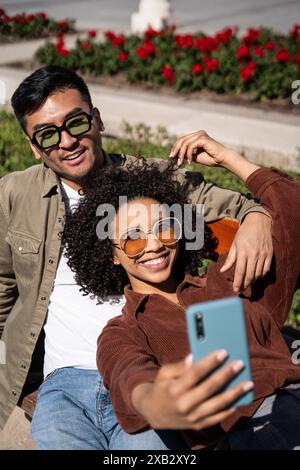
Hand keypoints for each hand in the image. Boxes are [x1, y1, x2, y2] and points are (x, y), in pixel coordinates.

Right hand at [132, 351, 252, 430]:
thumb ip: (180, 366)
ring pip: (218, 405)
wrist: (153, 414)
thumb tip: (194, 356)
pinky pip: (218, 418)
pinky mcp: (198, 426)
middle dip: (226, 374)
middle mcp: (184, 405)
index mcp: (174, 389)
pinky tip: (240, 399)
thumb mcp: (164, 373)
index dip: (210, 362)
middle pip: (210, 388)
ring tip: (248, 383)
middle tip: (239, 364)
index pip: (195, 373)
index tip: (224, 352)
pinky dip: (230, 409)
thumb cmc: (161, 387)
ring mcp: (192, 418)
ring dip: (235, 393)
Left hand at [170, 130, 231, 166]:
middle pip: (181, 140)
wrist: (222, 159)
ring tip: (181, 163)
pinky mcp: (203, 138)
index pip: (182, 139)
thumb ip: (186, 154)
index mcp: (196, 136)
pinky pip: (190, 146)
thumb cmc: (211, 158)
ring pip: (185, 143)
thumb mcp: (195, 156)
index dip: (175, 147)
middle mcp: (198, 133)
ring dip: (181, 154)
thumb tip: (175, 155)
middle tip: (173, 159)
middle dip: (176, 150)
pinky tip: (191, 161)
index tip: (172, 156)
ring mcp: (200, 134)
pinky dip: (189, 154)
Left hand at [220, 213, 272, 291]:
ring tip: (247, 283)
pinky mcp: (270, 254)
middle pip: (250, 275)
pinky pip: (266, 269)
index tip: (235, 289)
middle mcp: (254, 254)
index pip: (240, 271)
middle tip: (240, 289)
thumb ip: (230, 259)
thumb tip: (222, 270)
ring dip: (252, 281)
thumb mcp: (234, 244)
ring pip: (258, 274)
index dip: (237, 282)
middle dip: (244, 284)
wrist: (258, 222)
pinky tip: (256, 276)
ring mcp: (263, 254)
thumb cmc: (244, 233)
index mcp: (243, 251)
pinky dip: (261, 275)